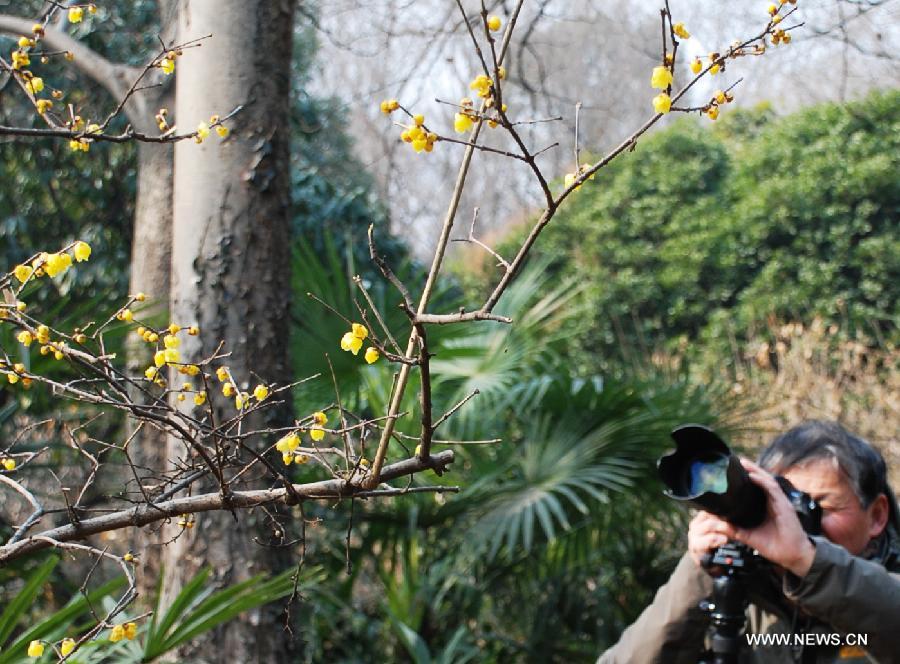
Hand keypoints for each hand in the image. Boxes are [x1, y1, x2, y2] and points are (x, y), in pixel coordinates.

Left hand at [687, 459, 815, 576]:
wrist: (793, 556)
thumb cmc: (775, 546)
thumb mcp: (749, 537)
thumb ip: (734, 530)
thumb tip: (716, 524)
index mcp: (767, 507)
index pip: (757, 487)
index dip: (748, 477)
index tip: (733, 470)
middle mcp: (774, 502)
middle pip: (762, 481)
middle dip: (751, 469)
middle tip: (736, 461)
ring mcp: (780, 502)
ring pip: (768, 481)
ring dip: (756, 471)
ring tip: (743, 463)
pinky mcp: (785, 506)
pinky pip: (774, 490)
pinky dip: (763, 482)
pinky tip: (753, 476)